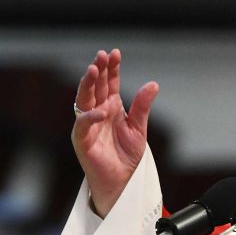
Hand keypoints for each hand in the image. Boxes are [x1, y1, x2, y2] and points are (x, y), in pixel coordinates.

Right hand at [72, 49, 158, 216]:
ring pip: (84, 100)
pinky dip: (91, 116)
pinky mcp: (82, 140)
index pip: (109, 83)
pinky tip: (101, 110)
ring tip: (93, 70)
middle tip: (101, 56)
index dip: (112, 68)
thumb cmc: (128, 156)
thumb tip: (153, 84)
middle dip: (97, 70)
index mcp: (111, 107)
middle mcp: (97, 113)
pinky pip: (83, 125)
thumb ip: (142, 106)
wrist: (123, 181)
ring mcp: (88, 125)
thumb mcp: (139, 128)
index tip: (115, 53)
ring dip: (87, 85)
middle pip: (95, 87)